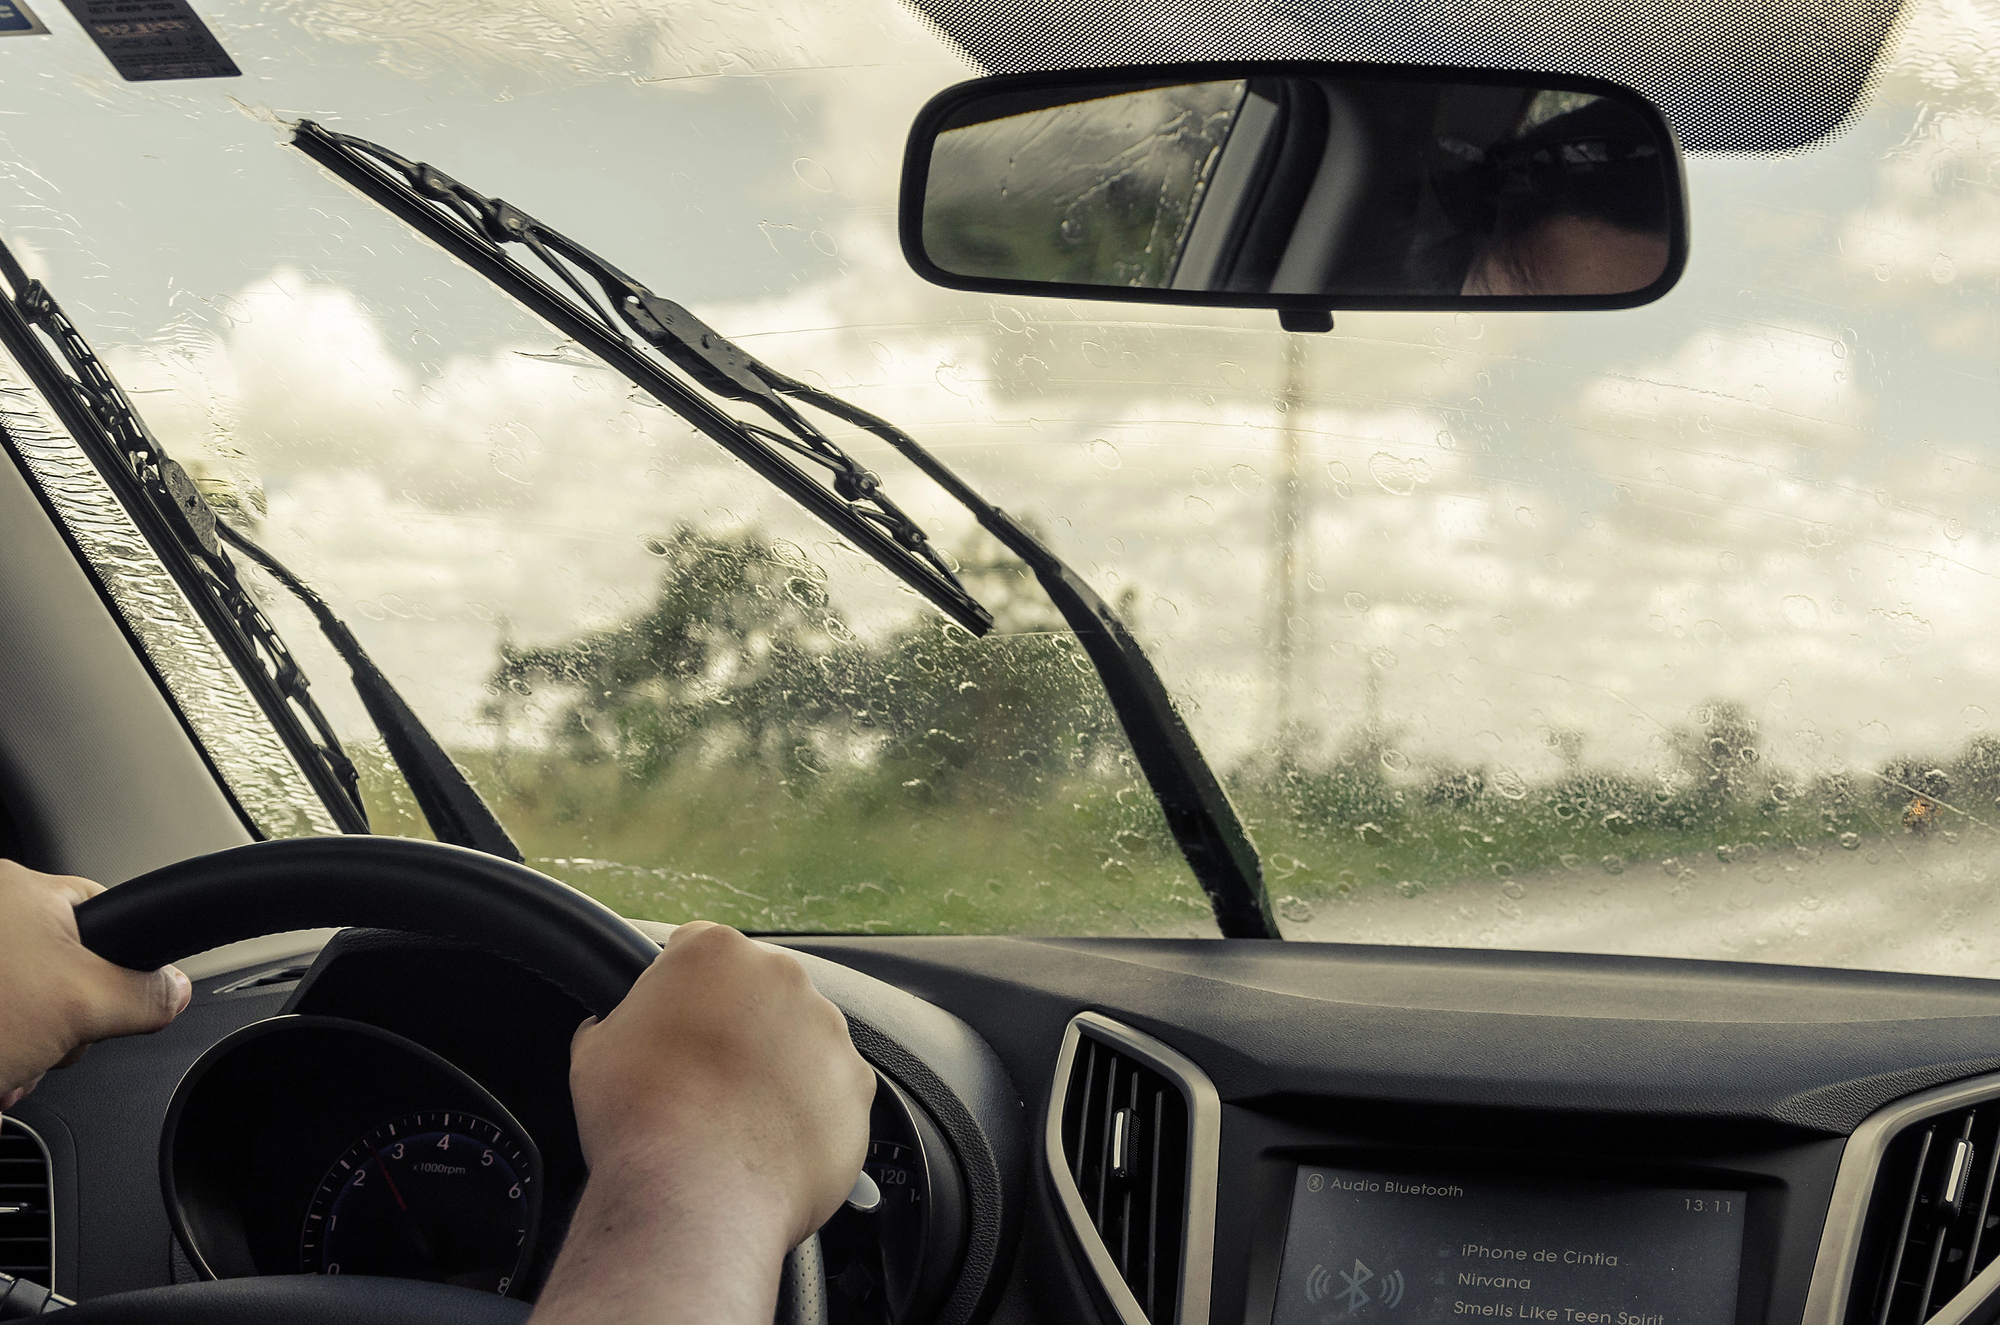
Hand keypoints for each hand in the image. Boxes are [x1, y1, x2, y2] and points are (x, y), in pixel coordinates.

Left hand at [0, 860, 191, 1109]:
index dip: (118, 967)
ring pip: (21, 1008)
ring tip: (7, 1072)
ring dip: (22, 1052)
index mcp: (22, 891)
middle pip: (63, 971)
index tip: (105, 1006)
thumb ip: (145, 993)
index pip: (106, 915)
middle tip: (43, 1045)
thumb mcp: (81, 1004)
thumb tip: (177, 990)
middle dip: (58, 1026)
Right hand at [532, 921, 873, 1324]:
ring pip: (801, 1040)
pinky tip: (772, 1144)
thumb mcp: (594, 1051)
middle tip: (703, 1078)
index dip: (679, 993)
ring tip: (738, 1119)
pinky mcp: (858, 1086)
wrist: (695, 1192)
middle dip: (736, 1026)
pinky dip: (810, 1113)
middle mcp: (783, 978)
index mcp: (716, 953)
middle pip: (759, 992)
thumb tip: (612, 1030)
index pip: (698, 950)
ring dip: (778, 1068)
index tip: (671, 1027)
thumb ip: (617, 1023)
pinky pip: (833, 1092)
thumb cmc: (638, 1117)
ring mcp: (829, 1032)